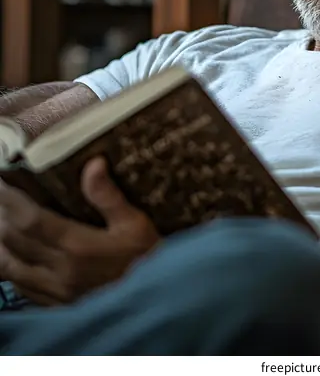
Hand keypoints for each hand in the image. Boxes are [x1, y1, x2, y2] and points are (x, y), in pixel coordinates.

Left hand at [0, 157, 159, 305]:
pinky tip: (8, 252)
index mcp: (78, 247)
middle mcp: (60, 271)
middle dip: (0, 215)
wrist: (156, 301)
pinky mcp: (55, 304)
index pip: (30, 220)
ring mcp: (54, 292)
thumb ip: (109, 196)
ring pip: (9, 266)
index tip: (1, 181)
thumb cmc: (147, 256)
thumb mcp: (136, 223)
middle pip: (14, 241)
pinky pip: (19, 285)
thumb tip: (93, 163)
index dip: (10, 200)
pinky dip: (7, 265)